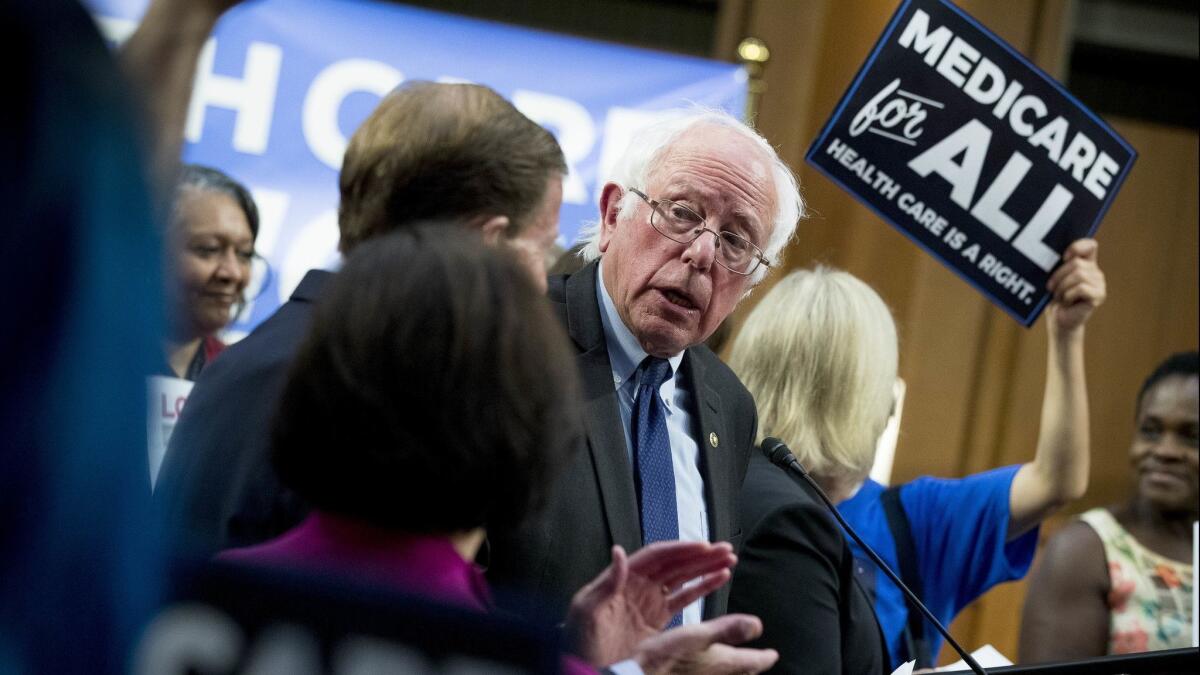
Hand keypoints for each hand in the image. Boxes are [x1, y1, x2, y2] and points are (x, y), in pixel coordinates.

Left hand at [565, 541, 735, 666]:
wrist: (585, 670)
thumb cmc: (579, 641)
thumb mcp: (586, 611)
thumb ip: (606, 583)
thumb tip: (619, 552)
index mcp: (622, 579)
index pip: (657, 556)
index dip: (681, 549)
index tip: (703, 546)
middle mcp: (637, 586)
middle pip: (674, 563)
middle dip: (700, 555)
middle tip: (725, 549)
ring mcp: (648, 602)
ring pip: (682, 577)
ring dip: (705, 568)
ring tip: (728, 560)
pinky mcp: (656, 620)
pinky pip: (683, 599)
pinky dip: (702, 588)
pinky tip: (719, 579)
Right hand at [632, 614, 778, 674]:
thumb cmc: (666, 657)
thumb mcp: (697, 635)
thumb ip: (728, 629)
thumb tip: (758, 625)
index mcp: (724, 664)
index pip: (754, 662)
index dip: (765, 657)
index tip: (773, 654)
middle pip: (742, 673)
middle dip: (751, 666)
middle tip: (758, 660)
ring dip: (735, 671)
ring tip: (737, 665)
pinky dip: (715, 672)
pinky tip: (706, 669)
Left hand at [1046, 239, 1104, 333]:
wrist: (1059, 320)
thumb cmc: (1055, 298)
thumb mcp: (1054, 278)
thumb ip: (1059, 265)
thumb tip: (1053, 255)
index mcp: (1085, 264)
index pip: (1090, 245)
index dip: (1077, 246)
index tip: (1064, 257)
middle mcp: (1095, 272)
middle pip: (1077, 263)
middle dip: (1059, 276)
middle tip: (1052, 288)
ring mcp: (1100, 283)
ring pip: (1078, 275)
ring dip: (1062, 288)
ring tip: (1060, 297)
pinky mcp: (1099, 295)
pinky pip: (1081, 288)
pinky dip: (1068, 295)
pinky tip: (1067, 302)